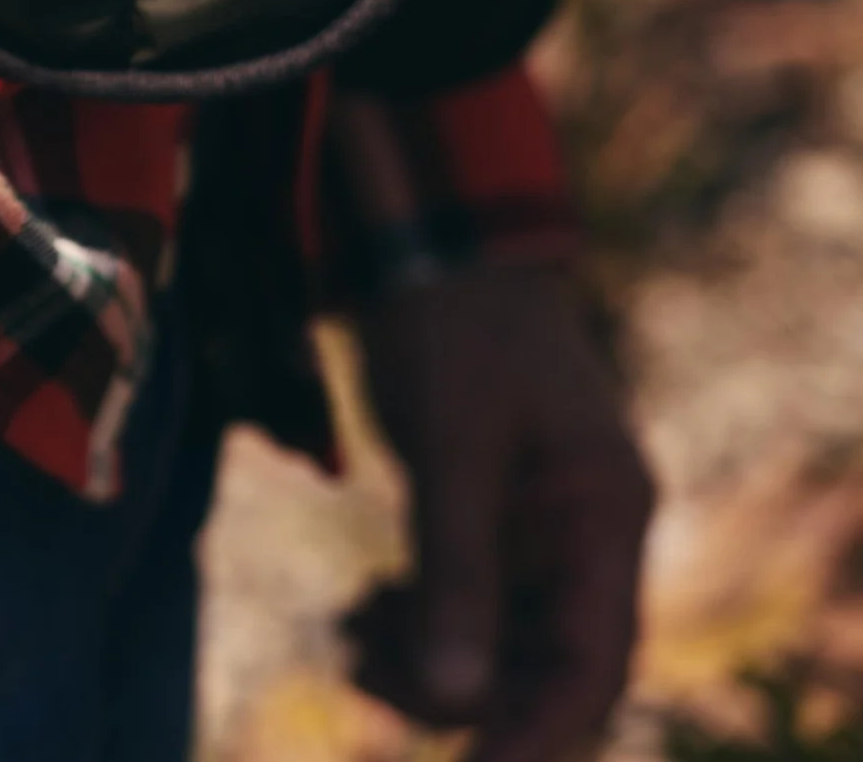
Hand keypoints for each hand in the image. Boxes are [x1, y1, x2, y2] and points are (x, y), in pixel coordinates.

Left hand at [347, 260, 654, 761]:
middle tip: (360, 663)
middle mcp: (585, 537)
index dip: (532, 736)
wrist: (428, 242)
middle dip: (456, 691)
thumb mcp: (450, 446)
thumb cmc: (452, 327)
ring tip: (350, 634)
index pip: (591, 670)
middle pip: (541, 670)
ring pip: (495, 644)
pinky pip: (465, 605)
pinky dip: (415, 619)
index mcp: (604, 520)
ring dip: (426, 658)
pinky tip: (362, 610)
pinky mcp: (490, 519)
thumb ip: (455, 571)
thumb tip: (453, 696)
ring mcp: (539, 531)